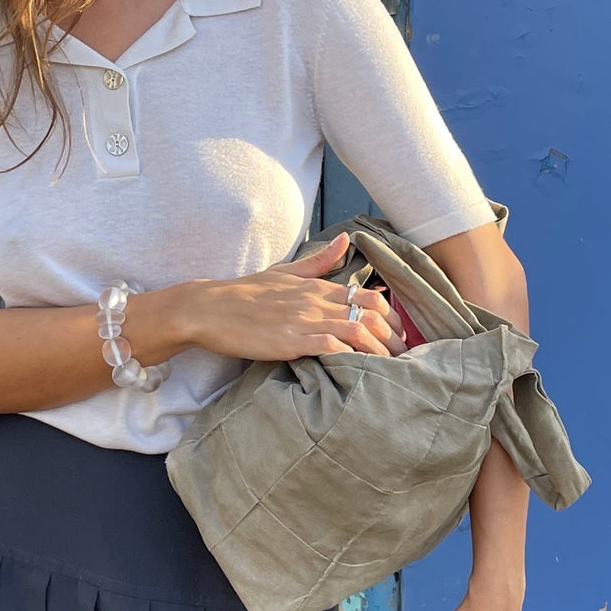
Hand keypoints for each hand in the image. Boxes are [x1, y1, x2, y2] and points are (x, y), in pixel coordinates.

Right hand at [177, 230, 407, 361]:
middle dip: (393, 339)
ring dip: (379, 352)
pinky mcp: (290, 340)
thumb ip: (319, 261)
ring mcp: (304, 320)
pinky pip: (331, 347)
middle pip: (371, 315)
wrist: (208, 308)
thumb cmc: (245, 294)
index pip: (370, 297)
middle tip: (402, 358)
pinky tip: (359, 371)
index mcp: (317, 287)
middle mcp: (315, 301)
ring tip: (389, 370)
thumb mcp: (285, 272)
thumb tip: (347, 240)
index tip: (399, 337)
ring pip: (358, 331)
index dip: (392, 318)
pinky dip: (351, 358)